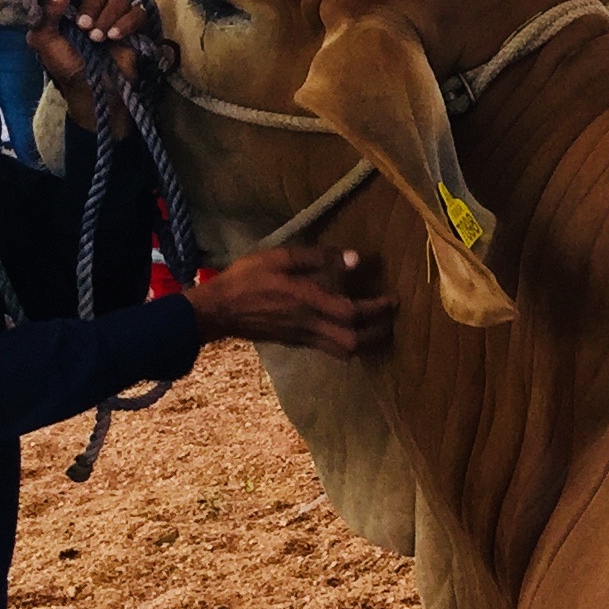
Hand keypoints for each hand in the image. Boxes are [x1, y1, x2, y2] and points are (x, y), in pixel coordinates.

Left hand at [27, 0, 157, 122]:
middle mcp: (90, 2)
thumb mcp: (44, 42)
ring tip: (97, 39)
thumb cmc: (65, 66)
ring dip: (107, 16)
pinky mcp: (134, 26)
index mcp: (65, 2)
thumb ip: (46, 14)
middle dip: (91, 2)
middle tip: (83, 26)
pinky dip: (127, 23)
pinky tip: (115, 38)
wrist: (93, 90)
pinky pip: (137, 12)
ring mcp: (113, 13)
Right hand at [184, 247, 395, 357]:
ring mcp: (301, 337)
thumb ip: (317, 258)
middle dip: (378, 332)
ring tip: (376, 326)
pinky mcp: (293, 342)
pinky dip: (345, 343)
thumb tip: (355, 258)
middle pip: (353, 341)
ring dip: (364, 341)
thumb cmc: (245, 279)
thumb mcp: (279, 258)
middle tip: (391, 317)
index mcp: (308, 302)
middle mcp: (309, 325)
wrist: (215, 310)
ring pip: (342, 350)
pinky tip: (347, 330)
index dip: (377, 308)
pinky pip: (328, 348)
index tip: (393, 299)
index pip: (353, 312)